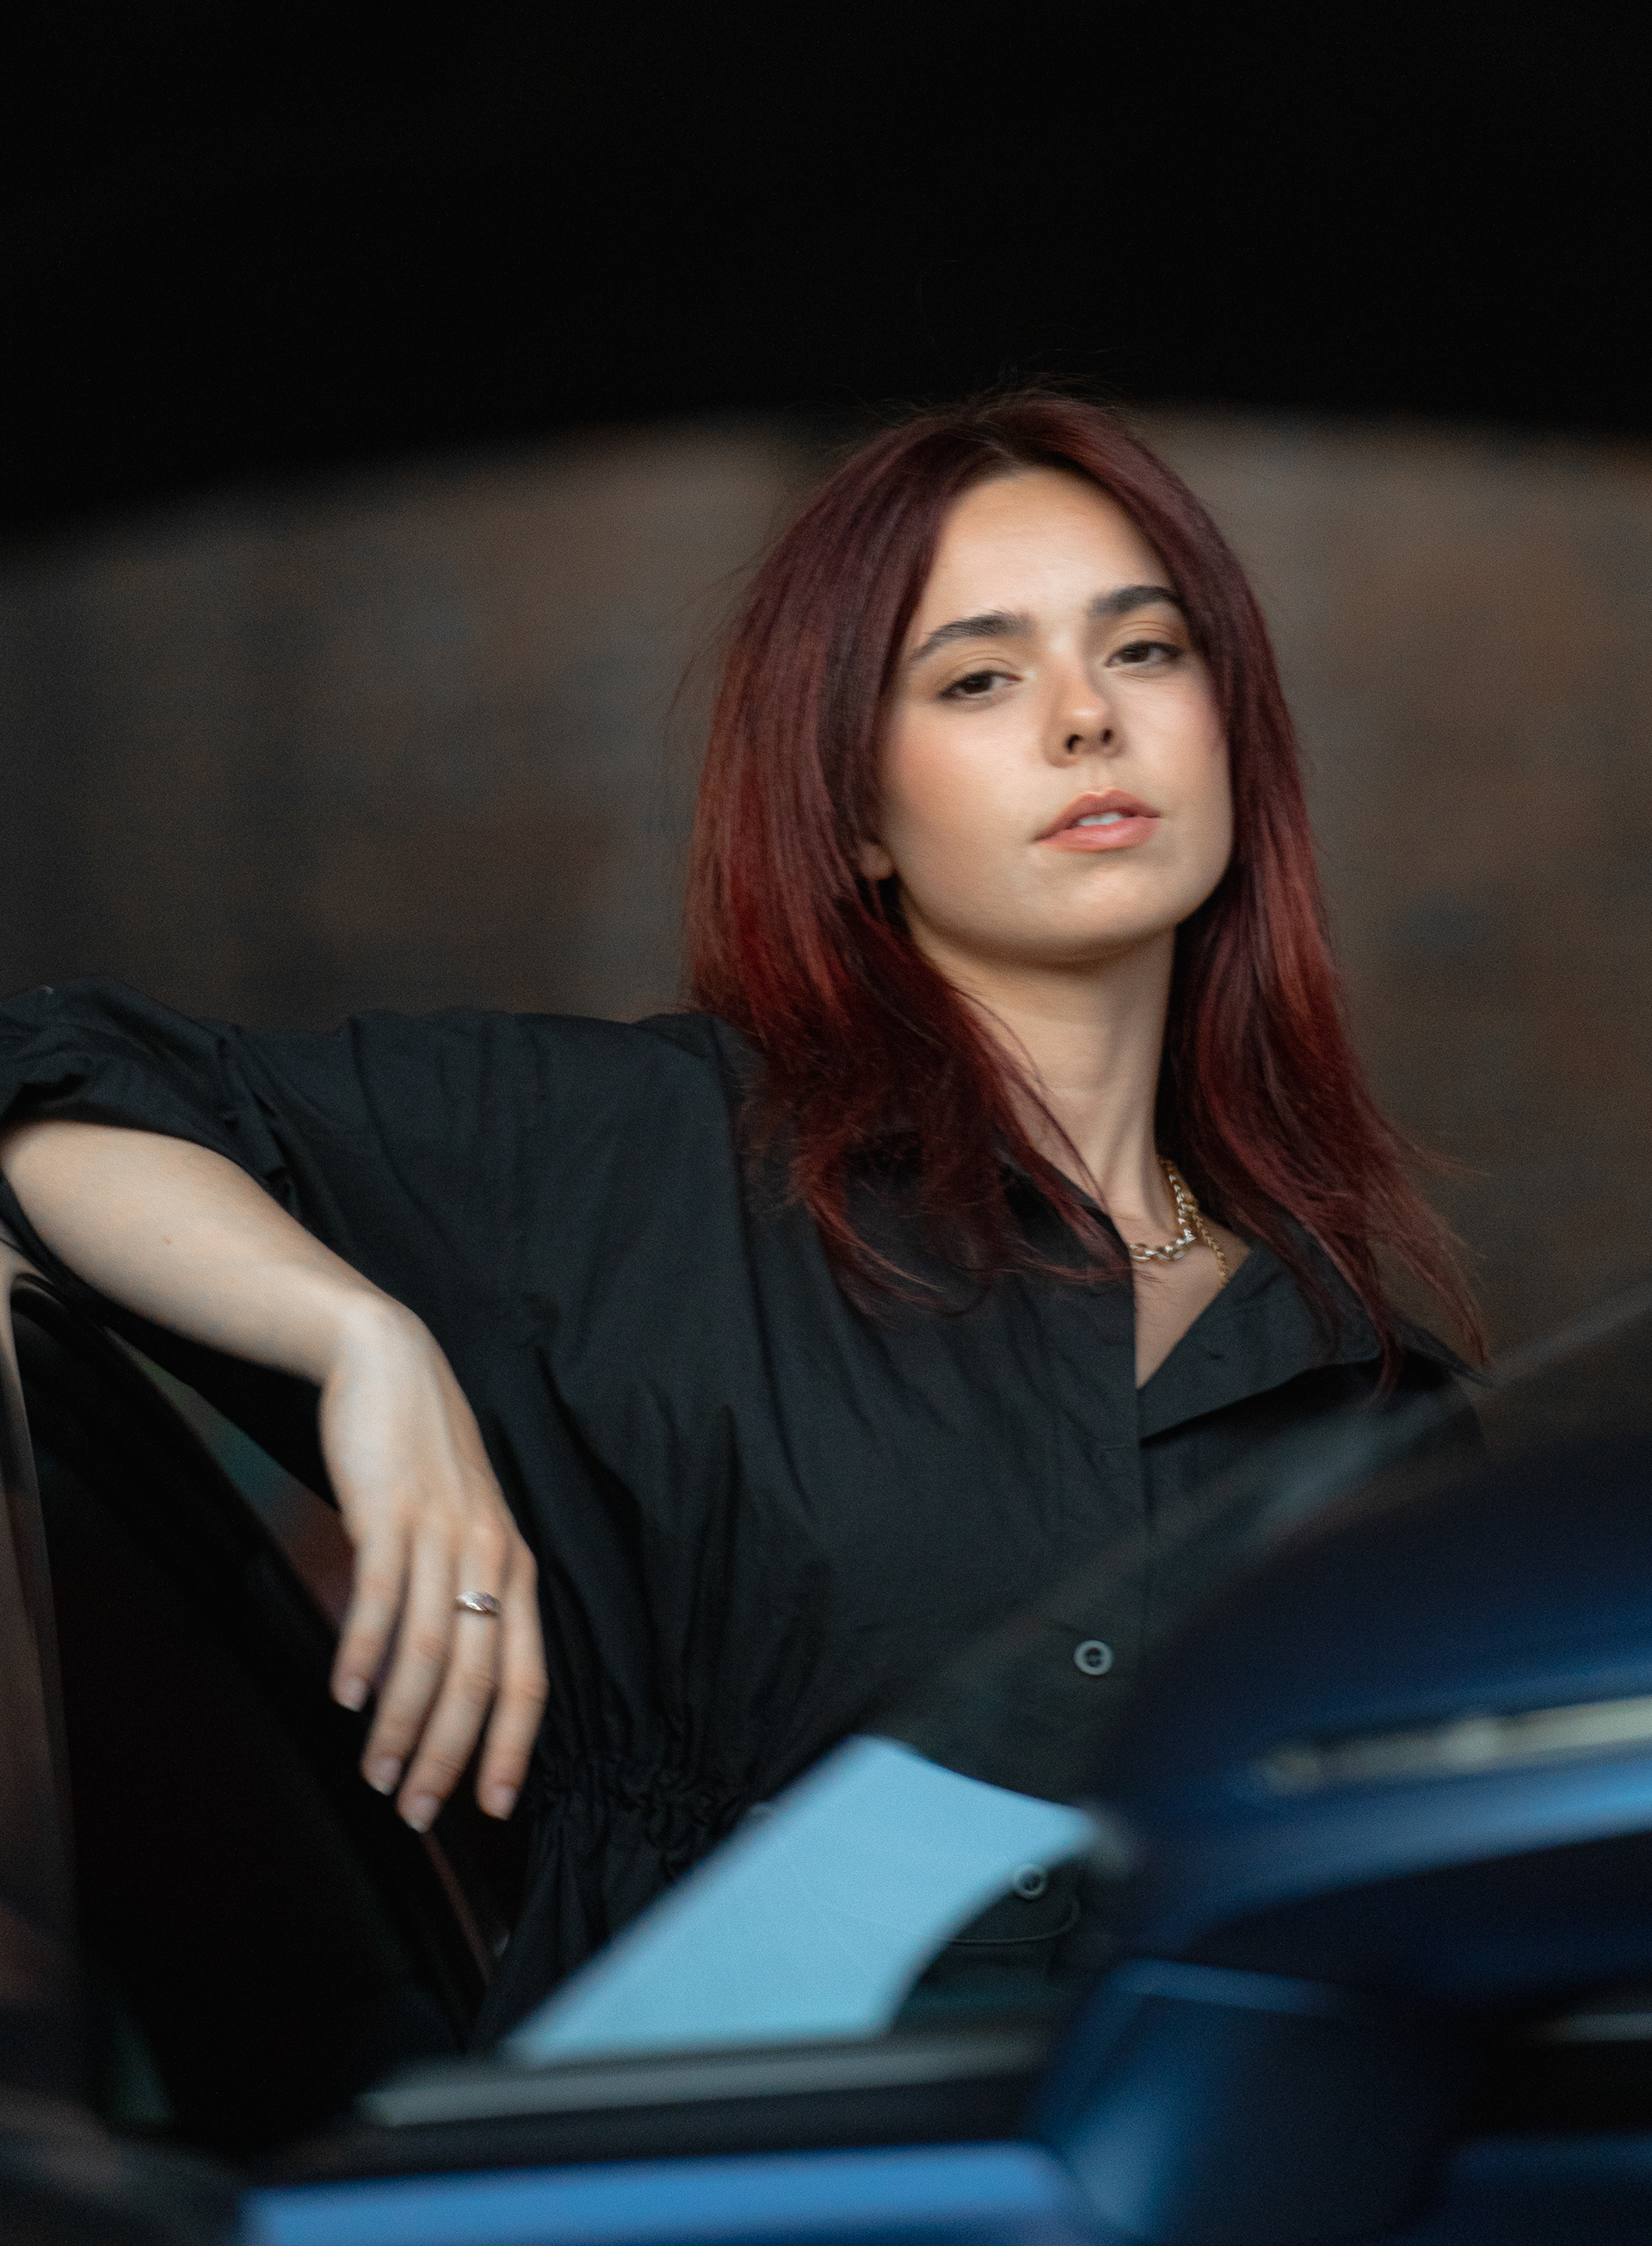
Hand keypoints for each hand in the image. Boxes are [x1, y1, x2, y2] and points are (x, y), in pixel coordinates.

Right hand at [319, 1301, 547, 1831]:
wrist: (390, 1365)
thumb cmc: (423, 1459)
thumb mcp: (462, 1529)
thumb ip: (460, 1598)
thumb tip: (433, 1688)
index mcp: (518, 1568)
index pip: (529, 1678)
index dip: (512, 1748)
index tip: (491, 1808)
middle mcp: (492, 1557)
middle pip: (479, 1680)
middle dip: (448, 1758)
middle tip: (414, 1813)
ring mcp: (443, 1534)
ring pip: (431, 1653)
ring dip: (400, 1724)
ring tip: (373, 1772)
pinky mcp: (392, 1513)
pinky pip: (383, 1600)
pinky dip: (365, 1656)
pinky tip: (344, 1697)